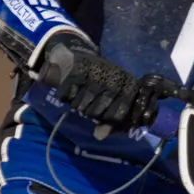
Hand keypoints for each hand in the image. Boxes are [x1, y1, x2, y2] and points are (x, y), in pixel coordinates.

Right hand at [35, 35, 158, 132]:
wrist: (78, 57)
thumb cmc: (101, 81)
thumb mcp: (112, 98)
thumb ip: (110, 120)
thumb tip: (99, 136)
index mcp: (126, 85)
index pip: (118, 115)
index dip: (108, 120)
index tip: (104, 114)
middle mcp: (112, 79)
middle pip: (96, 113)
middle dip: (91, 112)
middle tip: (91, 101)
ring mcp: (93, 75)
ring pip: (81, 107)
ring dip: (78, 104)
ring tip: (82, 93)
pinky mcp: (74, 72)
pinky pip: (67, 98)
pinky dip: (67, 96)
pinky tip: (72, 88)